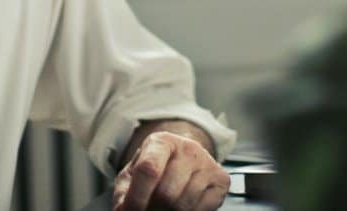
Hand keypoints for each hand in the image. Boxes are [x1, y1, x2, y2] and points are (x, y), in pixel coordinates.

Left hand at [111, 131, 229, 210]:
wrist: (183, 158)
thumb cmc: (155, 166)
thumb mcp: (133, 175)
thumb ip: (124, 193)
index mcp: (161, 141)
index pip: (148, 169)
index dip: (137, 197)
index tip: (131, 210)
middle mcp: (188, 148)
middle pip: (166, 192)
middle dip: (153, 208)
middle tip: (149, 209)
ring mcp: (207, 163)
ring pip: (184, 204)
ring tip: (163, 208)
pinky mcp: (221, 180)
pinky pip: (202, 209)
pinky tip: (182, 207)